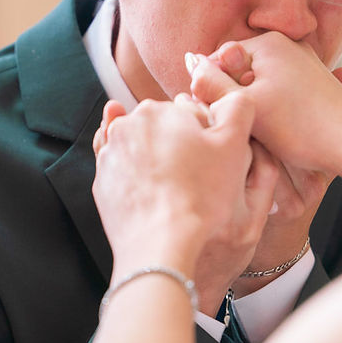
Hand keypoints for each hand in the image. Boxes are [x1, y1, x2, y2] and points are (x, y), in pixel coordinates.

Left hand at [93, 93, 278, 313]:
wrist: (161, 246)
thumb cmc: (202, 199)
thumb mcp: (234, 147)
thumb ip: (238, 109)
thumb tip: (234, 97)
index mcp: (162, 110)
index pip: (193, 114)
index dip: (211, 139)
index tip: (217, 162)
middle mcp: (129, 125)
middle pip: (165, 130)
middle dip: (181, 147)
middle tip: (200, 179)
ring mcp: (110, 154)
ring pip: (144, 149)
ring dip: (159, 161)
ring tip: (179, 191)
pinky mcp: (103, 181)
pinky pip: (126, 171)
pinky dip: (139, 178)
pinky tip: (156, 193)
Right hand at [188, 33, 341, 178]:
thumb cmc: (300, 128)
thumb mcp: (246, 105)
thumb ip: (211, 83)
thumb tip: (190, 59)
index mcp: (268, 42)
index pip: (220, 60)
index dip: (212, 89)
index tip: (215, 114)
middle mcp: (289, 46)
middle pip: (242, 71)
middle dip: (234, 97)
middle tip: (238, 126)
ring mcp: (306, 64)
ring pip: (262, 85)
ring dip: (255, 106)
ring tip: (263, 132)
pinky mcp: (317, 84)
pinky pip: (282, 94)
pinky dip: (276, 110)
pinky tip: (282, 132)